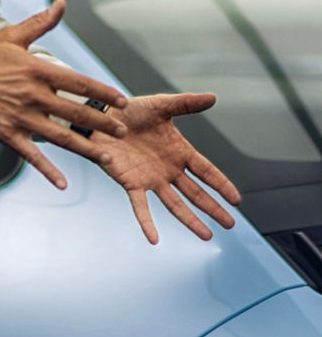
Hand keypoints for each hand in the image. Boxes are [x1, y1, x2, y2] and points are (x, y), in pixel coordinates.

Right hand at [0, 0, 128, 188]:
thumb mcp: (11, 37)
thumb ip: (40, 23)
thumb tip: (61, 4)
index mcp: (36, 70)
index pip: (78, 82)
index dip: (102, 92)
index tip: (121, 100)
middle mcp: (32, 95)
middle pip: (75, 112)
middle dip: (102, 123)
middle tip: (122, 131)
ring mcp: (19, 116)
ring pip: (60, 136)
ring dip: (85, 147)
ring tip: (106, 156)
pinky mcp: (6, 133)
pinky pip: (31, 155)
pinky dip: (47, 170)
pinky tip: (62, 183)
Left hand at [91, 93, 241, 242]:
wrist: (101, 115)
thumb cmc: (131, 110)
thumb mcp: (161, 105)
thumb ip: (186, 103)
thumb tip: (213, 97)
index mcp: (178, 151)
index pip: (205, 171)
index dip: (221, 184)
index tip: (236, 200)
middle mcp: (168, 169)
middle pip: (195, 192)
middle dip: (212, 207)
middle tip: (230, 224)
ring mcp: (150, 178)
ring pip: (174, 204)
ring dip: (190, 220)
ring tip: (207, 235)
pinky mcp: (130, 183)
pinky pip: (140, 206)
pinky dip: (146, 222)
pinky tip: (153, 239)